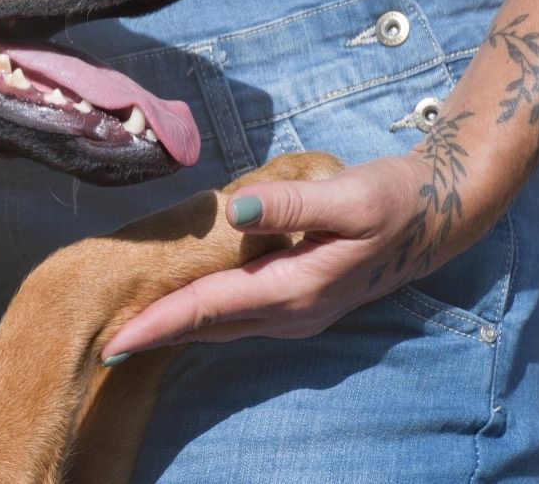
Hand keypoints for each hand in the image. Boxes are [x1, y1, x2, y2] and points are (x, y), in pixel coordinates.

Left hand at [101, 151, 494, 357]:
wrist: (437, 216)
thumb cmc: (391, 199)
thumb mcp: (347, 196)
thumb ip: (289, 206)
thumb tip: (233, 210)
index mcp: (293, 289)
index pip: (207, 310)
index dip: (157, 325)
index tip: (111, 341)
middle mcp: (291, 312)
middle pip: (206, 326)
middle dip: (154, 334)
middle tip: (101, 338)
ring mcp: (298, 314)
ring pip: (221, 326)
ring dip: (176, 328)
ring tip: (128, 328)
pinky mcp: (301, 302)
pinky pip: (238, 317)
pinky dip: (203, 316)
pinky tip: (182, 309)